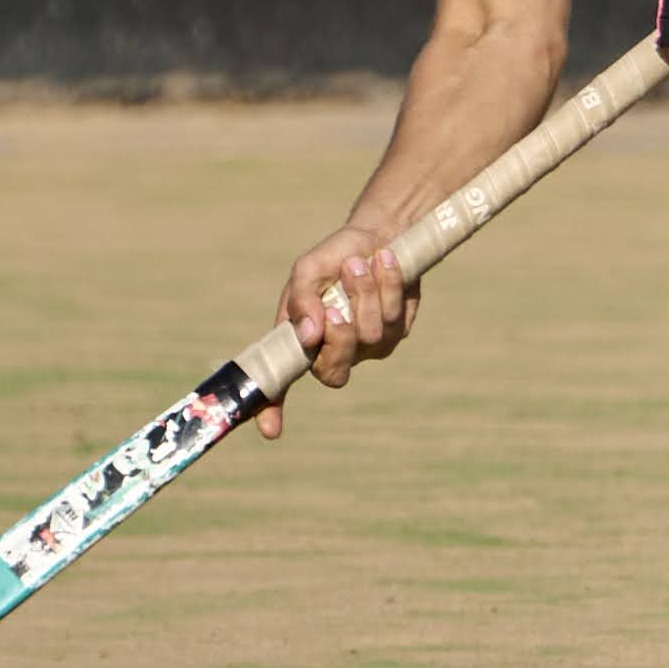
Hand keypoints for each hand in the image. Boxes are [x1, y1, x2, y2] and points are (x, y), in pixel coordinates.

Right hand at [255, 224, 415, 441]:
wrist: (377, 236)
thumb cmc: (333, 257)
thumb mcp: (308, 271)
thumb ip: (302, 301)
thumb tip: (309, 335)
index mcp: (300, 341)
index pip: (280, 384)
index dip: (271, 409)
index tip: (271, 431)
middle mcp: (332, 351)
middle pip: (334, 370)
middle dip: (338, 335)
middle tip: (335, 305)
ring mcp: (367, 347)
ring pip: (369, 335)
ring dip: (363, 292)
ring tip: (358, 262)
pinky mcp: (397, 332)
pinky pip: (394, 317)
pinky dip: (387, 284)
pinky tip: (384, 262)